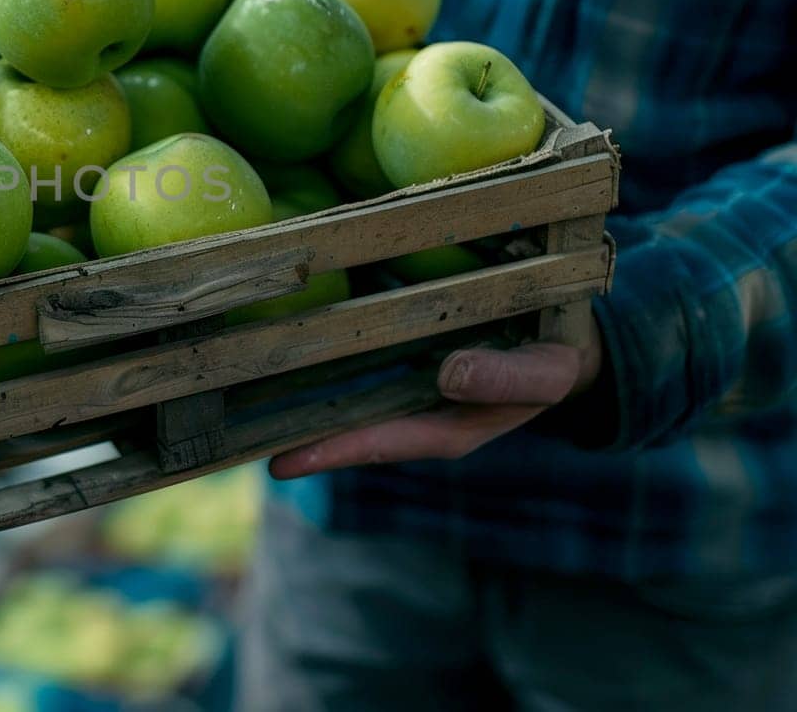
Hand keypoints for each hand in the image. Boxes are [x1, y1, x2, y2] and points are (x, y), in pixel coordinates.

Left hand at [269, 325, 602, 479]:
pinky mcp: (403, 352)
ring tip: (238, 390)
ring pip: (345, 394)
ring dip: (299, 394)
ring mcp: (407, 385)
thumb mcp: (543, 375)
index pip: (378, 444)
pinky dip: (325, 354)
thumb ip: (504, 379)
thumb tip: (450, 373)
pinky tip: (286, 338)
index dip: (330, 452)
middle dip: (295, 431)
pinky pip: (357, 359)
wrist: (570, 343)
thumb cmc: (556, 363)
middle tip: (232, 435)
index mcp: (446, 429)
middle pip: (347, 426)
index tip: (279, 463)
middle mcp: (416, 411)